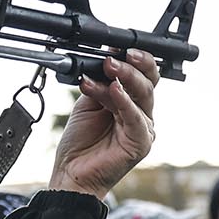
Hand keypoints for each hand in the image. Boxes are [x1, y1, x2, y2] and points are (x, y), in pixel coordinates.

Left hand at [49, 49, 157, 197]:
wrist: (71, 173)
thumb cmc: (80, 142)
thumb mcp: (87, 104)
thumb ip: (100, 84)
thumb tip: (105, 60)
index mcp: (130, 102)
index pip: (140, 74)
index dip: (132, 58)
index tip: (115, 45)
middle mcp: (140, 113)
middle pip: (147, 82)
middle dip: (133, 64)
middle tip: (115, 55)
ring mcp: (143, 128)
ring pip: (142, 95)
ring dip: (125, 77)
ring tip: (108, 66)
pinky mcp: (141, 142)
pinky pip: (135, 118)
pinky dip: (124, 101)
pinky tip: (114, 90)